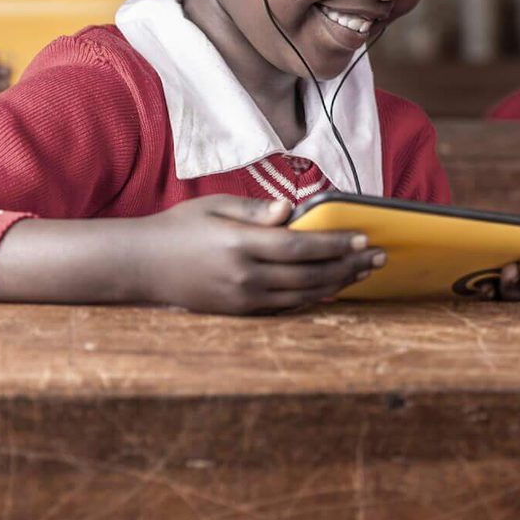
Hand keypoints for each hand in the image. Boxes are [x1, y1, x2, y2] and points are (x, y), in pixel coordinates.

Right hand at [130, 196, 384, 314]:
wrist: (140, 266)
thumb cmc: (180, 228)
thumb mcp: (214, 206)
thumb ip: (255, 210)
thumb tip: (292, 209)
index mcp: (240, 245)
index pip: (301, 247)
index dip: (336, 245)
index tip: (364, 238)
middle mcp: (244, 277)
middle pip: (309, 275)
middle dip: (349, 266)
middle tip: (379, 257)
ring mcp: (242, 299)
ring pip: (303, 295)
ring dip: (338, 284)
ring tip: (364, 272)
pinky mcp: (239, 312)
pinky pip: (285, 308)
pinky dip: (313, 298)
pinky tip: (332, 288)